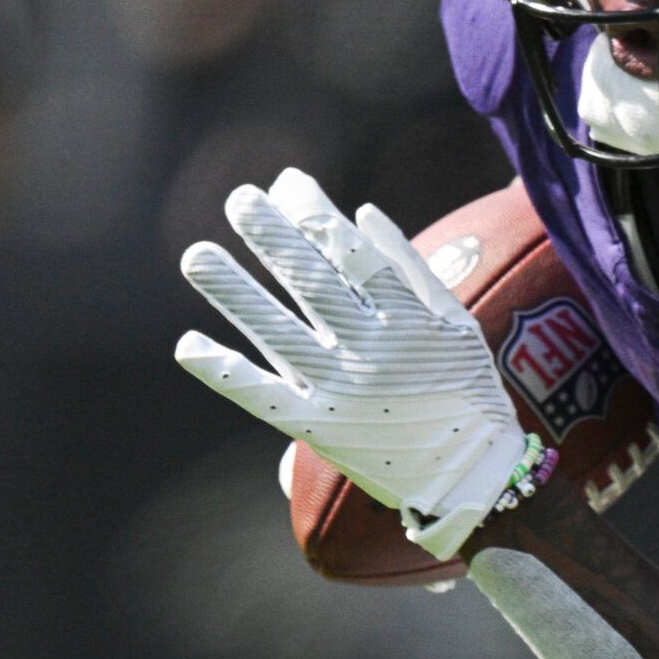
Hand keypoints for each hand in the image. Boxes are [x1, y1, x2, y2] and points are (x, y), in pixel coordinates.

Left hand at [175, 168, 527, 558]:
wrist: (471, 476)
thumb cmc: (467, 389)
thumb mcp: (456, 323)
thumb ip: (410, 267)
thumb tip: (361, 212)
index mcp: (409, 322)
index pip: (354, 255)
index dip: (318, 216)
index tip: (289, 183)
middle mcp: (372, 352)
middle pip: (311, 282)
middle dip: (273, 236)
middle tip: (239, 199)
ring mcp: (340, 390)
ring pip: (276, 330)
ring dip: (233, 290)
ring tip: (196, 254)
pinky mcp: (317, 427)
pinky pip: (262, 397)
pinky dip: (224, 372)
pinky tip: (187, 344)